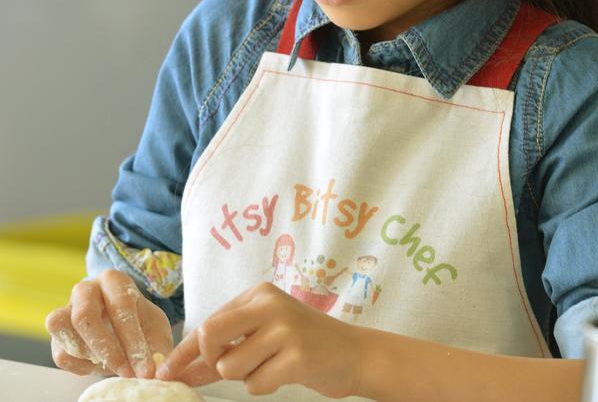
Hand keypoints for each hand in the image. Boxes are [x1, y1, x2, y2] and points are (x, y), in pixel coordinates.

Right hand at [45, 269, 172, 377]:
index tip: (145, 369)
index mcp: (114, 280)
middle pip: (84, 315)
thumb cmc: (142, 325)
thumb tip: (155, 372)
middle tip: (125, 372)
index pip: (120, 305)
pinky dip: (80, 367)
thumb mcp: (155, 332)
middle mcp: (86, 289)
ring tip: (110, 366)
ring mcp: (66, 309)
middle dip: (106, 348)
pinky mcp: (58, 335)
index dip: (133, 340)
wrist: (125, 331)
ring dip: (88, 354)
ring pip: (60, 326)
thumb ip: (157, 350)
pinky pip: (60, 353)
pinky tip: (99, 366)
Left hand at [157, 282, 361, 397]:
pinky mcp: (297, 354)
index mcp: (258, 294)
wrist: (352, 353)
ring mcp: (284, 328)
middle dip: (211, 360)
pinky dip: (263, 385)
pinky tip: (284, 372)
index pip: (208, 323)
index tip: (163, 372)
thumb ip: (225, 349)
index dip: (182, 351)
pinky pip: (255, 383)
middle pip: (210, 334)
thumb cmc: (302, 344)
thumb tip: (182, 369)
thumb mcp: (262, 336)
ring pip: (230, 366)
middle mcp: (268, 304)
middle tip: (229, 366)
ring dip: (245, 377)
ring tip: (270, 365)